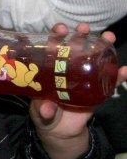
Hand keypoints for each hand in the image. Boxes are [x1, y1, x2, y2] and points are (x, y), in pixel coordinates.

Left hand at [29, 23, 126, 158]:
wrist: (60, 130)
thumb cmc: (45, 113)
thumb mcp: (40, 111)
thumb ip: (43, 109)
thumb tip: (47, 109)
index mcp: (50, 69)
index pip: (52, 48)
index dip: (56, 36)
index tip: (61, 29)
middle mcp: (67, 69)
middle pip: (74, 48)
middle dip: (80, 35)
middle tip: (84, 27)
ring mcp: (84, 78)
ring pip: (94, 59)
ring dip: (102, 47)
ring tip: (109, 37)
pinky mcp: (97, 91)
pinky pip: (110, 82)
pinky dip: (118, 76)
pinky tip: (125, 70)